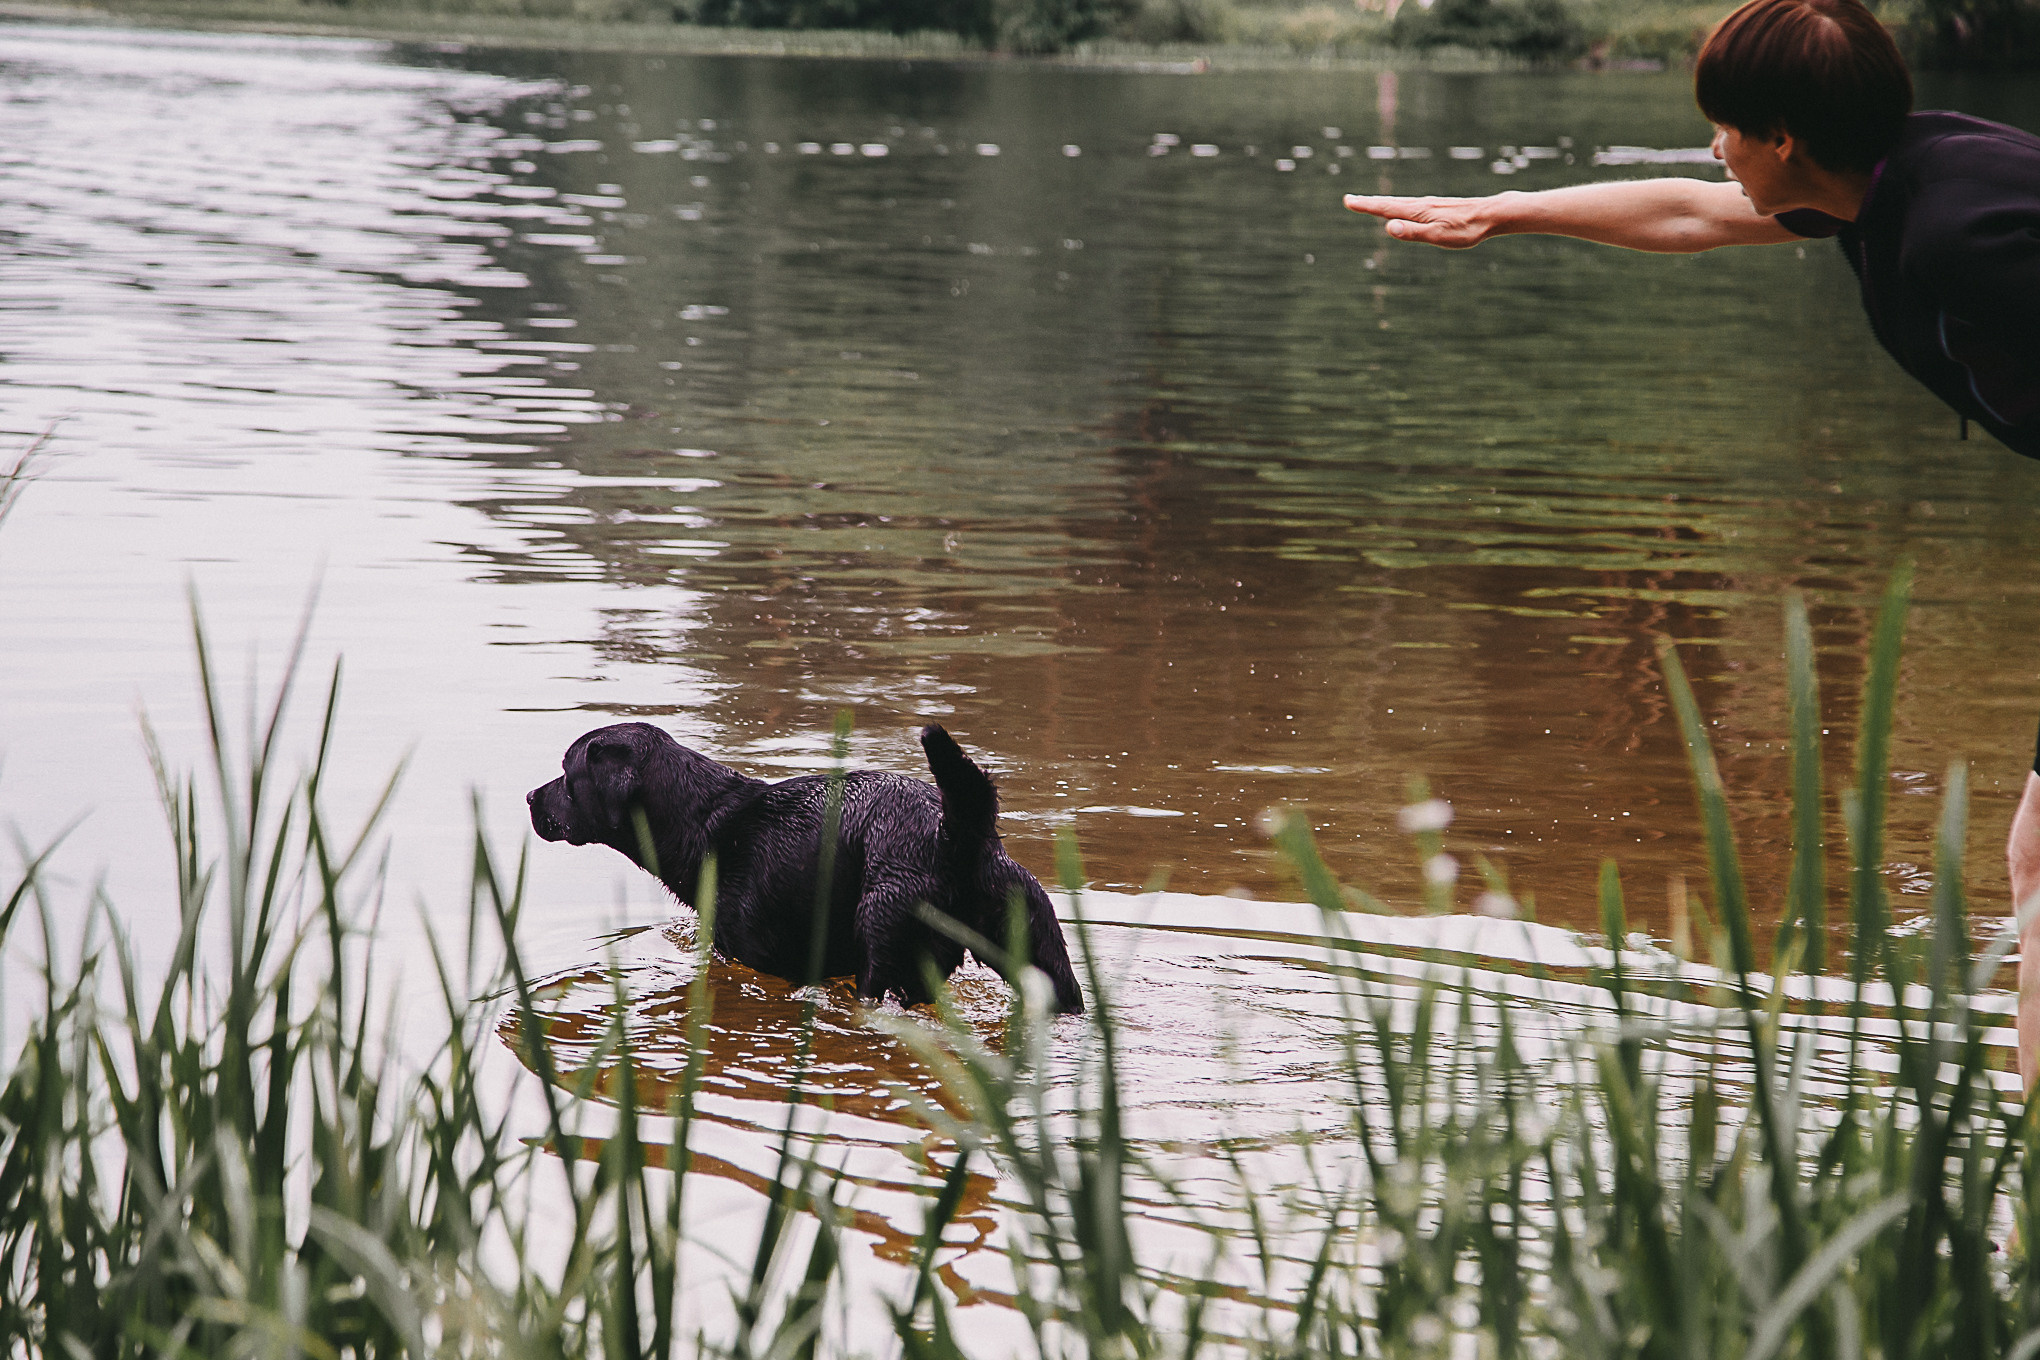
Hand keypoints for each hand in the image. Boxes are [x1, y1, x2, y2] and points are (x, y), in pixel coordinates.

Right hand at [1343, 193, 1506, 248]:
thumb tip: (1389, 227)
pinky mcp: (1437, 207)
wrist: (1491, 214)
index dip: (1366, 206)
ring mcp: (1429, 204)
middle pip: (1389, 203)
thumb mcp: (1438, 236)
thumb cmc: (1466, 229)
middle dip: (1368, 202)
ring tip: (1369, 204)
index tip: (1348, 201)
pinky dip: (1397, 205)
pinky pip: (1411, 205)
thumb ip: (1413, 232)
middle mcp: (1421, 204)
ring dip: (1382, 203)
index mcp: (1417, 211)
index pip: (1385, 209)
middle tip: (1350, 200)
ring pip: (1400, 203)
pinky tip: (1402, 208)